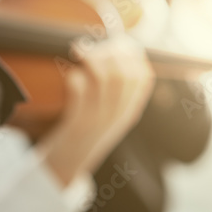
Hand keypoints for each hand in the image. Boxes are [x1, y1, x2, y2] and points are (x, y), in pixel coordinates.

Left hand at [40, 33, 153, 184]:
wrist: (67, 165)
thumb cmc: (83, 132)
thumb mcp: (108, 113)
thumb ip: (115, 87)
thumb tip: (115, 48)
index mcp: (129, 112)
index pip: (144, 76)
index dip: (131, 54)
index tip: (115, 45)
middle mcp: (117, 115)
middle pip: (124, 73)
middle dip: (109, 51)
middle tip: (93, 47)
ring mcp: (98, 119)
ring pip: (104, 77)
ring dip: (91, 58)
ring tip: (79, 52)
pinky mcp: (77, 122)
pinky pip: (79, 89)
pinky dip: (73, 76)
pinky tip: (69, 77)